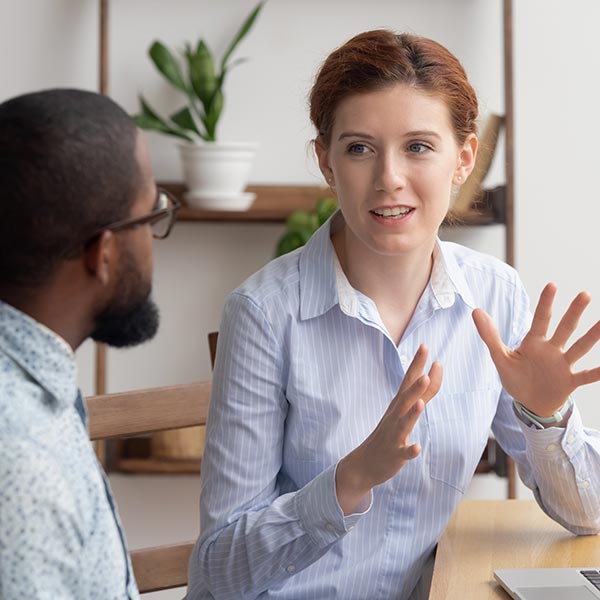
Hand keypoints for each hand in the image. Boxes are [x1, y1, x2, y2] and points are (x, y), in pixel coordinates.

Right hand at [336, 344, 441, 513]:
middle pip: (406, 398)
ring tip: (421, 402)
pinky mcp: (394, 454)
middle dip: (416, 385)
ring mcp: (393, 435)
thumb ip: (424, 391)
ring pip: (403, 423)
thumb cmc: (389, 433)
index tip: (425, 346)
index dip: (417, 364)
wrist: (366, 463)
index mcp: (398, 404)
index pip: (408, 380)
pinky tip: (416, 448)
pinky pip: (403, 453)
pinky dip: (409, 450)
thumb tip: (436, 369)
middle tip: (428, 370)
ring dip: (412, 413)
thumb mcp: (406, 410)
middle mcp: (395, 416)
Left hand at [473, 282, 599, 417]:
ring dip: (592, 336)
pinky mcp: (569, 382)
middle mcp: (551, 350)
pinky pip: (586, 376)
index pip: (540, 320)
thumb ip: (490, 335)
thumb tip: (476, 310)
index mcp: (534, 343)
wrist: (529, 403)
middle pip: (564, 328)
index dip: (545, 303)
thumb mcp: (500, 357)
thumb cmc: (516, 378)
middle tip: (584, 295)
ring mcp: (562, 365)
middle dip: (573, 312)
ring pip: (579, 347)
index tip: (552, 285)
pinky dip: (598, 372)